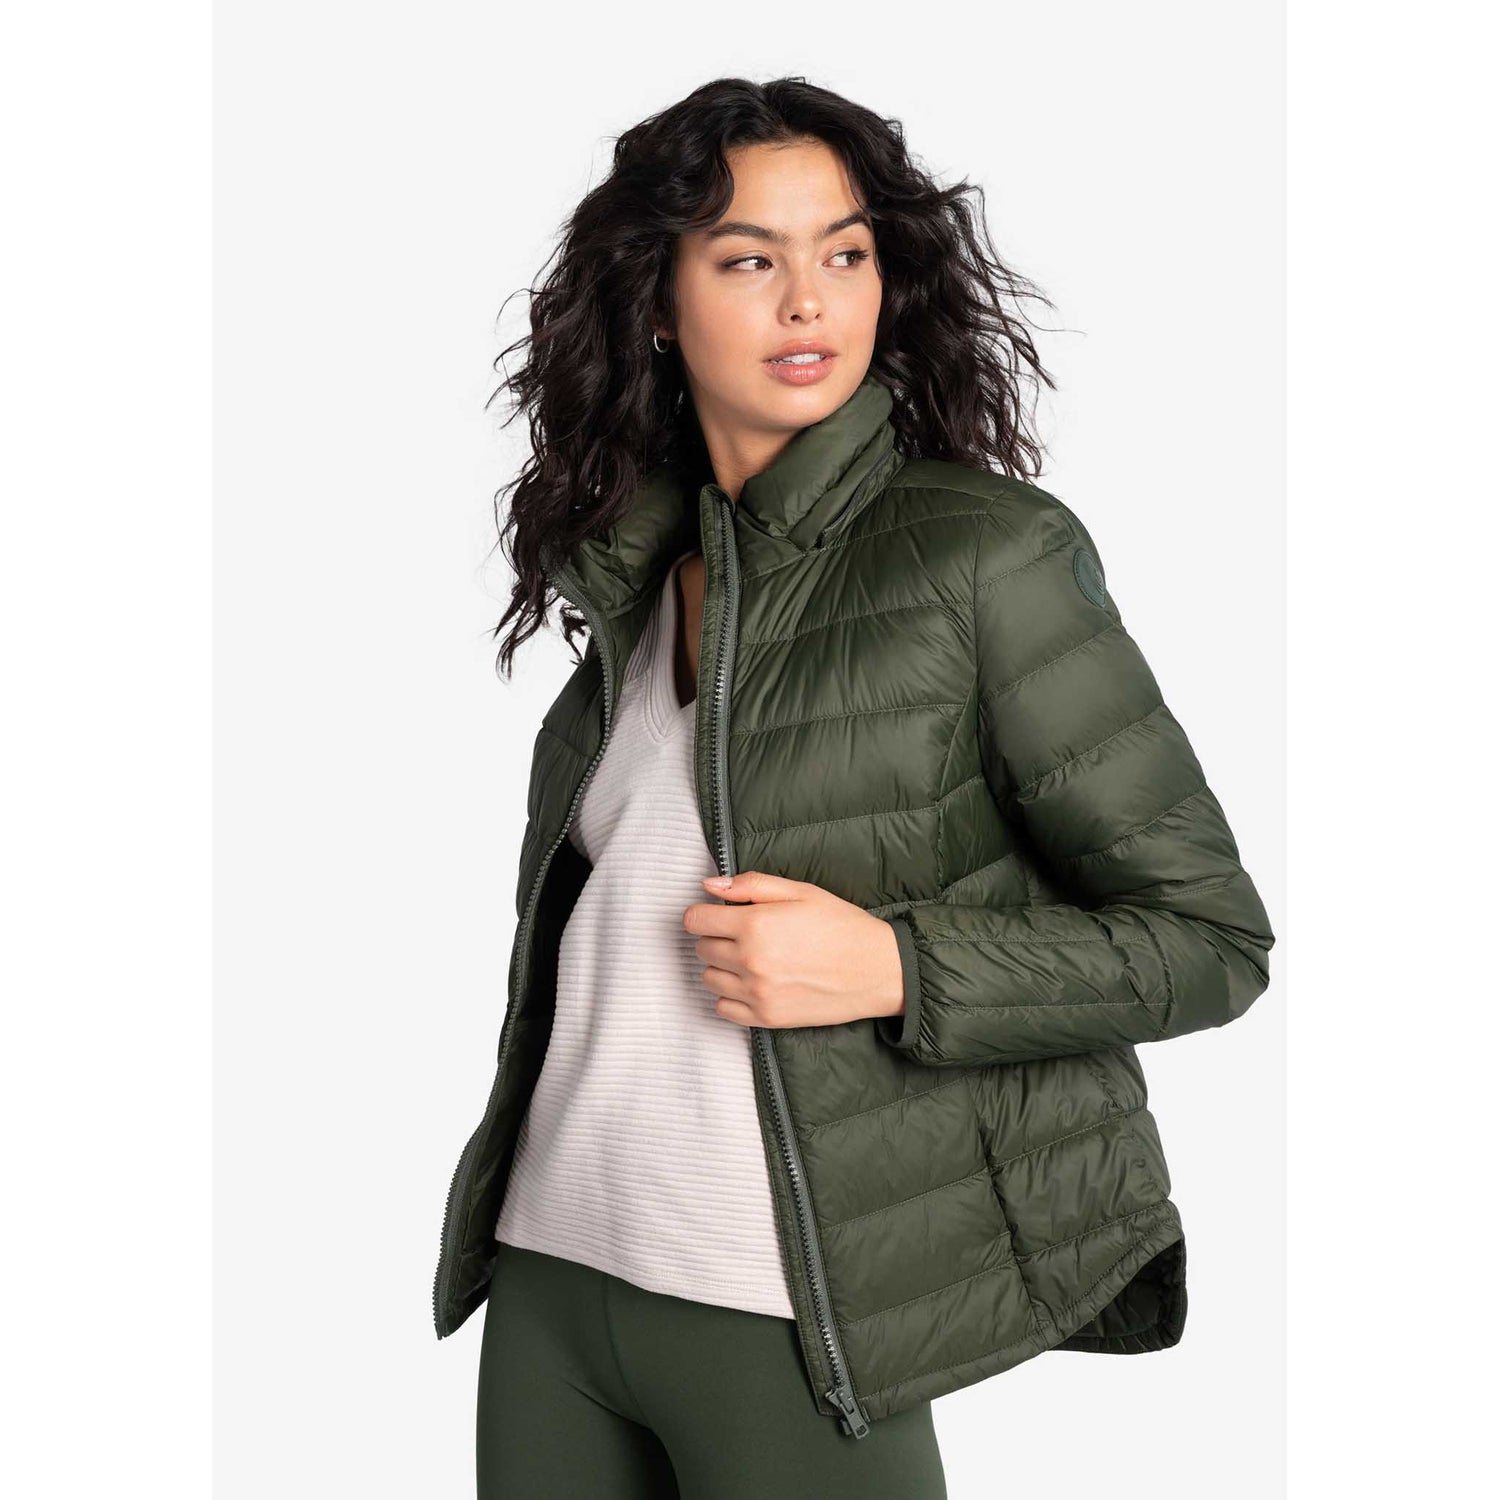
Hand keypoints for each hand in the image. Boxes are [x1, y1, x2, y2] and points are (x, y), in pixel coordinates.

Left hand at [683, 870, 904, 1029]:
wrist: (878, 970)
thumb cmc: (842, 926)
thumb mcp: (801, 892)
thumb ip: (752, 885)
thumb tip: (710, 886)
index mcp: (755, 925)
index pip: (695, 920)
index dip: (703, 913)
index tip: (717, 914)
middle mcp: (750, 961)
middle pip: (701, 948)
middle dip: (716, 937)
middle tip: (745, 933)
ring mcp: (757, 993)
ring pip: (708, 978)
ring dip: (722, 966)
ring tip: (751, 958)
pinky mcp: (766, 1018)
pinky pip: (723, 1008)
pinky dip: (730, 995)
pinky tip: (752, 983)